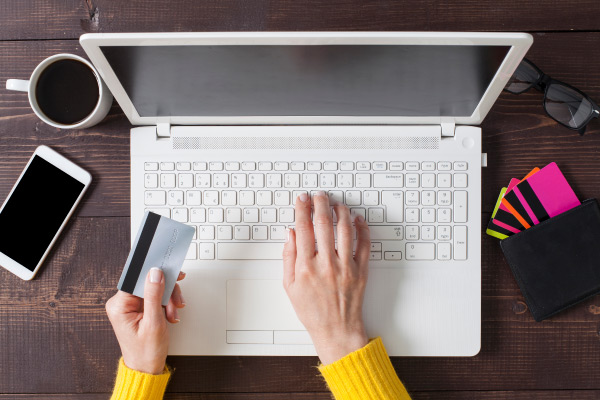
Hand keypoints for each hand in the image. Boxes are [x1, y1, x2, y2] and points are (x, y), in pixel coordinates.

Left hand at [105, 268, 185, 373]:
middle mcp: (122, 303)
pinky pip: (156, 296)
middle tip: (176, 301)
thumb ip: (154, 295)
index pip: (136, 278)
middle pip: (148, 282)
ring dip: (168, 298)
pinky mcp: (140, 308)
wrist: (147, 368)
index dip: (154, 273)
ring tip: (173, 313)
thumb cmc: (145, 352)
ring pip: (155, 288)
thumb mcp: (153, 323)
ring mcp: (131, 305)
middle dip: (166, 291)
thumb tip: (155, 273)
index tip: (169, 271)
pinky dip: (167, 303)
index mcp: (119, 306)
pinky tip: (170, 313)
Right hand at [282, 191, 370, 364]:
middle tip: (319, 196)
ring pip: (345, 230)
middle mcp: (326, 264)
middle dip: (320, 204)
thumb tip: (291, 234)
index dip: (302, 209)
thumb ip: (288, 258)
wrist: (336, 330)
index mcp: (306, 267)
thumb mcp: (290, 286)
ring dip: (341, 212)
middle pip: (323, 224)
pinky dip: (362, 229)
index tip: (302, 199)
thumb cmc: (312, 311)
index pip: (303, 229)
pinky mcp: (361, 271)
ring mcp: (346, 266)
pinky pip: (364, 244)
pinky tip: (357, 219)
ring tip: (337, 204)